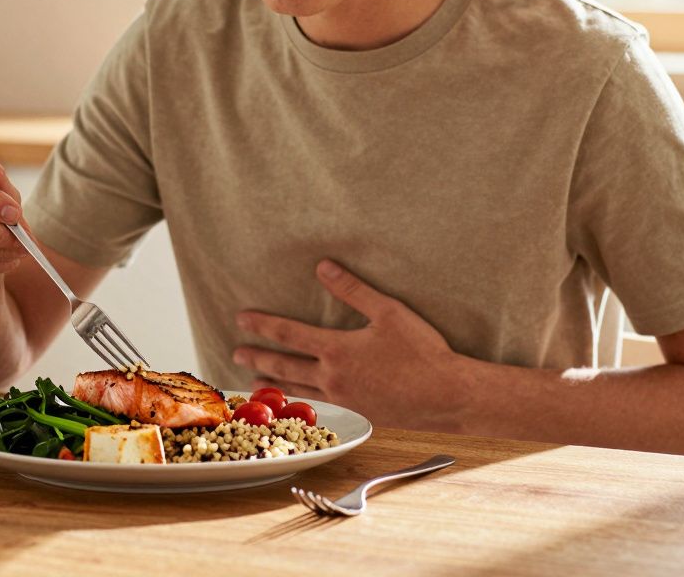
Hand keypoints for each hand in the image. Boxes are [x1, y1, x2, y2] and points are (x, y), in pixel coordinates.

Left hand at [233, 260, 467, 430]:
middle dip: (259, 358)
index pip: (289, 334)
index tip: (241, 319)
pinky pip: (320, 408)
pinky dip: (300, 403)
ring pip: (299, 391)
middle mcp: (333, 379)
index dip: (262, 325)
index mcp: (337, 351)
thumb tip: (323, 266)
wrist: (447, 395)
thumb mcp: (389, 312)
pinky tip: (298, 402)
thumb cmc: (422, 351)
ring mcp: (344, 401)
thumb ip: (353, 289)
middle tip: (236, 354)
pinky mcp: (358, 415)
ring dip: (274, 385)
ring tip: (255, 382)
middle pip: (285, 367)